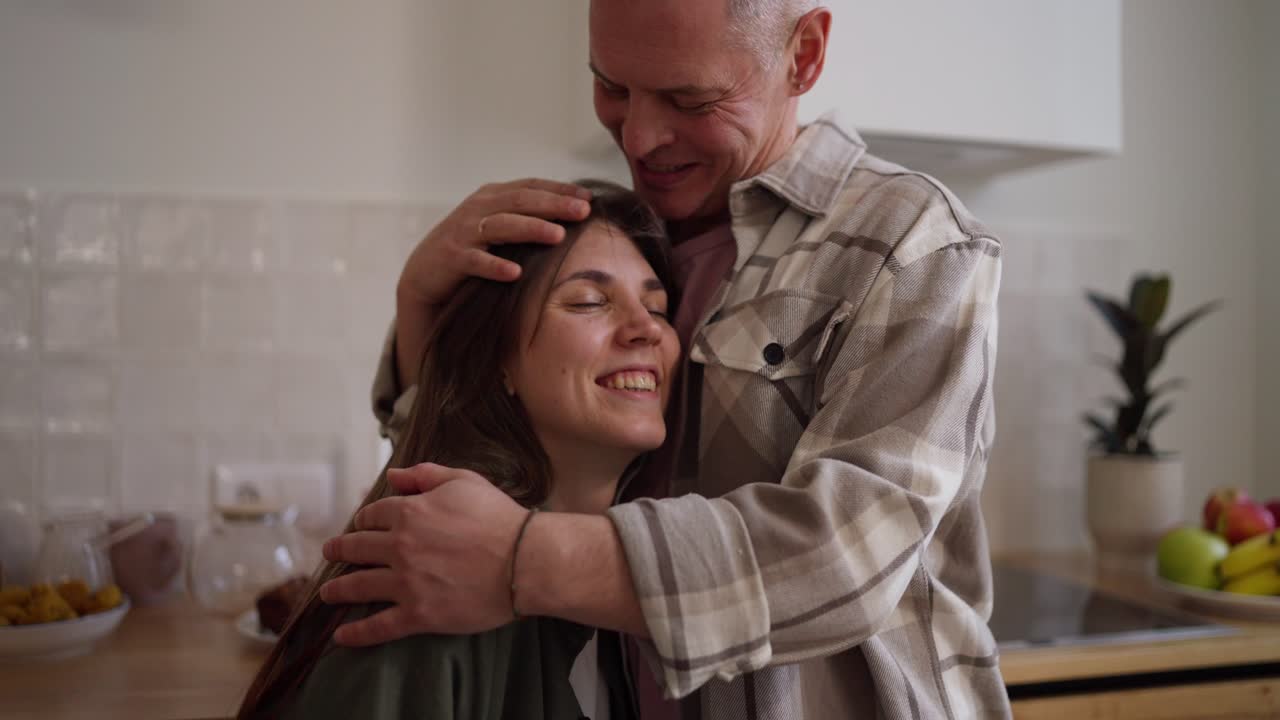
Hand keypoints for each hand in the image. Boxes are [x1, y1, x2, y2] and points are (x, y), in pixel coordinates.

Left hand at [319, 463, 527, 645]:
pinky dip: (356, 633)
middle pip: (356, 548)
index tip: (361, 526)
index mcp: (409, 512)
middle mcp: (399, 546)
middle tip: (331, 553)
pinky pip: (378, 626)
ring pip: (358, 586)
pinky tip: (341, 636)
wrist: (524, 560)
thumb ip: (426, 475)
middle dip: (340, 550)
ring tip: (327, 593)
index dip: (365, 520)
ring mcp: (406, 582)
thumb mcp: (464, 482)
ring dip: (337, 589)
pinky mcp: (418, 614)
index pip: (373, 515)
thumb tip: (395, 475)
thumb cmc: (499, 518)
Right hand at [397, 179, 592, 308]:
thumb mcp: (496, 225)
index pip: (531, 187)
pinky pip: (477, 261)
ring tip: (558, 236)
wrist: (425, 272)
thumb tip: (572, 214)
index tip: (589, 199)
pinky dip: (495, 266)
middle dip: (554, 205)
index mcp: (492, 196)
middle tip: (583, 212)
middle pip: (521, 201)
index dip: (560, 190)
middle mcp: (479, 208)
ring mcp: (464, 232)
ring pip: (502, 226)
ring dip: (531, 229)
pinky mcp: (452, 257)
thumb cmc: (471, 248)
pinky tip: (515, 273)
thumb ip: (525, 216)